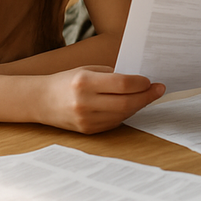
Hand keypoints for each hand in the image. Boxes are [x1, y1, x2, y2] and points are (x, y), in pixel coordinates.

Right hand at [36, 66, 164, 133]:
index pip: (122, 84)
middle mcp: (84, 103)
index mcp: (85, 82)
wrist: (41, 100)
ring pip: (122, 114)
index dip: (141, 83)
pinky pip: (114, 123)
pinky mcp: (87, 131)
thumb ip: (113, 75)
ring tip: (147, 96)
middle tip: (159, 90)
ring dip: (139, 105)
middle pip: (125, 103)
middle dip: (147, 96)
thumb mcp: (89, 70)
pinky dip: (126, 114)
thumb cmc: (68, 80)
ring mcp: (85, 119)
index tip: (151, 80)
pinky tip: (132, 105)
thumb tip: (140, 81)